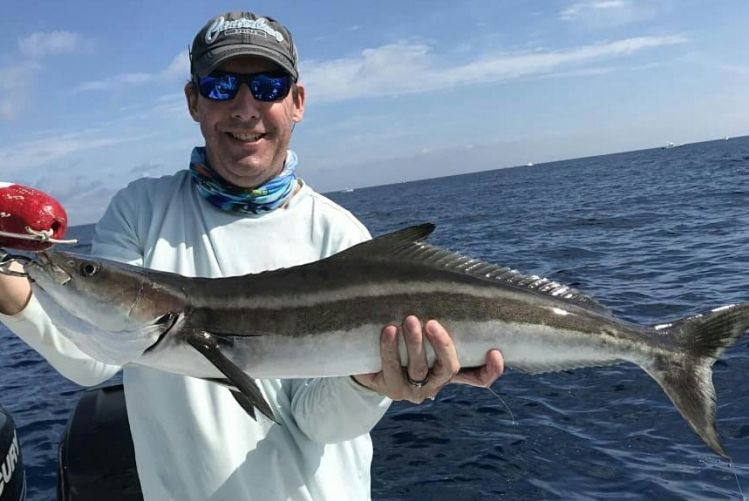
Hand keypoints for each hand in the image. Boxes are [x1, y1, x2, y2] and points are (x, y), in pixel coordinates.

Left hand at [353, 315, 503, 402]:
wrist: (370, 360)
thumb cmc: (402, 338)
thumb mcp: (422, 331)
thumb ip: (438, 316)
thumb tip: (444, 276)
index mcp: (449, 370)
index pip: (478, 378)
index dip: (490, 369)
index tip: (495, 351)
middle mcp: (435, 383)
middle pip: (448, 369)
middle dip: (443, 345)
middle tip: (432, 323)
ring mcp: (413, 389)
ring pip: (419, 369)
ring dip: (415, 344)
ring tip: (409, 320)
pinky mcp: (390, 388)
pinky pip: (392, 368)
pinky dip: (390, 348)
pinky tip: (388, 330)